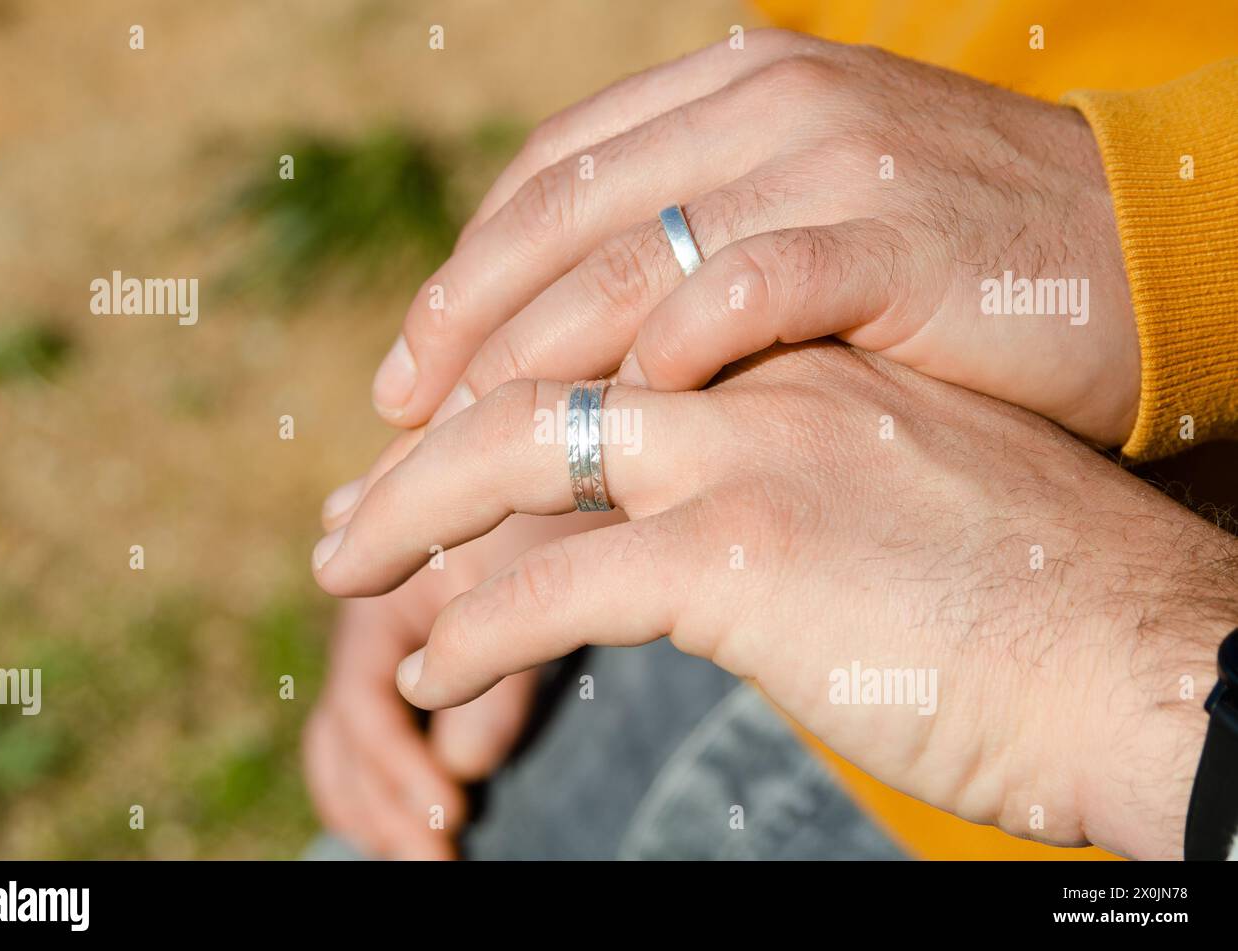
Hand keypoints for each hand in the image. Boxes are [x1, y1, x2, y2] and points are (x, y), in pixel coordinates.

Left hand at [319, 345, 1236, 857]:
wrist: (1142, 653)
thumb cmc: (1032, 593)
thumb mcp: (896, 484)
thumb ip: (791, 464)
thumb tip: (707, 510)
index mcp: (795, 346)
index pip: (598, 343)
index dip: (495, 389)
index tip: (432, 447)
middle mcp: (761, 374)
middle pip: (535, 379)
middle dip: (419, 449)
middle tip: (352, 510)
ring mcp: (750, 450)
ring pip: (519, 456)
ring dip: (412, 521)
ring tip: (352, 571)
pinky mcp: (745, 549)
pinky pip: (555, 582)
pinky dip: (476, 630)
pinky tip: (437, 671)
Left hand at [370, 29, 1137, 446]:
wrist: (1150, 257)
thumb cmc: (965, 275)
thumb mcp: (817, 233)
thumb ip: (706, 263)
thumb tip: (595, 349)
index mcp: (738, 96)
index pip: (553, 181)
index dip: (464, 280)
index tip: (406, 378)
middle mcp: (770, 110)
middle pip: (558, 224)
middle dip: (457, 336)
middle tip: (387, 435)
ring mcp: (832, 170)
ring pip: (622, 267)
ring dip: (517, 377)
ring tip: (452, 472)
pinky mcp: (898, 245)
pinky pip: (745, 299)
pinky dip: (661, 366)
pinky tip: (598, 449)